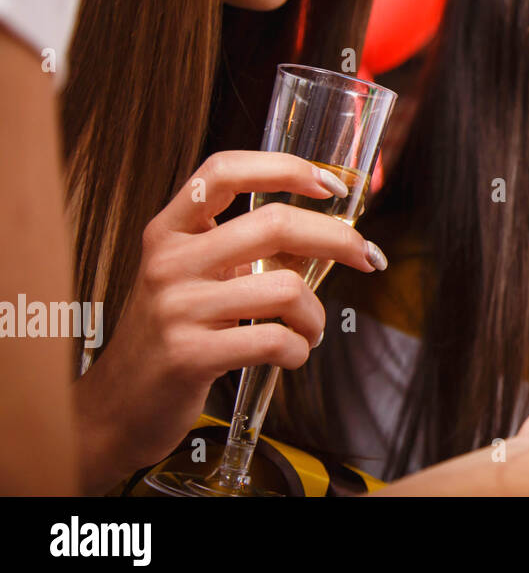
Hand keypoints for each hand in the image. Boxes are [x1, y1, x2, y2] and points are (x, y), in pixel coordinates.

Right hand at [75, 150, 386, 492]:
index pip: (224, 169)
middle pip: (275, 223)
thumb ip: (242, 248)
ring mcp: (177, 308)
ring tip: (308, 330)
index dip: (284, 167)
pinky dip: (299, 350)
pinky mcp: (189, 355)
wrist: (118, 406)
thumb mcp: (192, 276)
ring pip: (286, 288)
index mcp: (169, 230)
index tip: (330, 184)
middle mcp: (169, 260)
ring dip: (316, 315)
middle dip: (338, 239)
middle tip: (367, 257)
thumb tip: (325, 234)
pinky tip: (290, 355)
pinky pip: (275, 340)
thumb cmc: (172, 333)